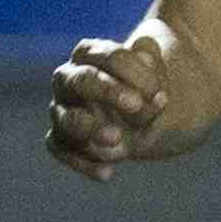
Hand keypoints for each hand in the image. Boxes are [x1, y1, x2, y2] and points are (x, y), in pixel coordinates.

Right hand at [46, 35, 169, 179]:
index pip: (110, 57)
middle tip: (136, 105)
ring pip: (65, 118)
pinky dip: (81, 162)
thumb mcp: (155, 80)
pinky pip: (59, 149)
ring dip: (90, 130)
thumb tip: (144, 49)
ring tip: (119, 141)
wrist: (139, 117)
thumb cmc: (143, 90)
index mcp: (89, 53)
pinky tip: (108, 173)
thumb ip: (152, 67)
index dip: (138, 75)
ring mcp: (61, 109)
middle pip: (81, 81)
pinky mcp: (60, 138)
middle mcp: (68, 78)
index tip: (161, 95)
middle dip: (108, 92)